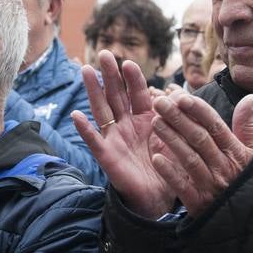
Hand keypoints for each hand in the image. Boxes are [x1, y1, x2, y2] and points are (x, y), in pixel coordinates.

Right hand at [73, 50, 179, 218]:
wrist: (158, 198)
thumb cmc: (168, 167)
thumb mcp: (177, 139)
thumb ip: (175, 119)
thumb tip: (176, 96)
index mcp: (145, 119)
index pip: (137, 93)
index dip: (132, 78)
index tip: (128, 63)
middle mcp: (126, 124)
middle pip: (116, 95)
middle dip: (110, 74)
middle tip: (104, 54)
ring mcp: (114, 138)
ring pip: (102, 110)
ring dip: (93, 90)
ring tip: (85, 70)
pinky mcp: (106, 155)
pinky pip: (94, 140)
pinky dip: (85, 129)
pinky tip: (76, 116)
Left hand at [149, 89, 252, 216]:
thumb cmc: (250, 180)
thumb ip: (247, 125)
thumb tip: (250, 97)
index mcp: (235, 152)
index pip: (216, 126)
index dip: (199, 110)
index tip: (181, 96)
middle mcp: (223, 167)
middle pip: (199, 138)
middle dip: (179, 119)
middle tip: (159, 102)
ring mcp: (211, 185)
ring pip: (190, 158)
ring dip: (172, 140)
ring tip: (155, 122)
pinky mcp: (200, 204)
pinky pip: (183, 187)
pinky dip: (170, 173)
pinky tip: (156, 158)